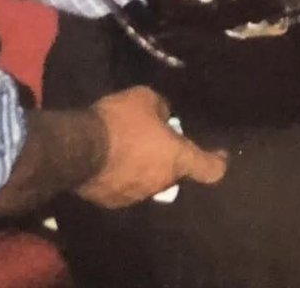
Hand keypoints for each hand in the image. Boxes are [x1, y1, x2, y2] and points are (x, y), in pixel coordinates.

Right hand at [77, 86, 227, 207]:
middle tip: (153, 138)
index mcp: (177, 158)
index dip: (218, 162)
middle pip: (175, 171)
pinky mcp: (114, 202)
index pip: (210, 168)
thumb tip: (164, 116)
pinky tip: (110, 162)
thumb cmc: (120, 121)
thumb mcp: (145, 98)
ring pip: (149, 180)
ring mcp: (137, 196)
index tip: (220, 156)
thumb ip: (161, 108)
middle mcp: (162, 182)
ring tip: (126, 149)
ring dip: (144, 167)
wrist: (79, 148)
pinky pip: (126, 186)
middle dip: (169, 157)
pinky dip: (123, 176)